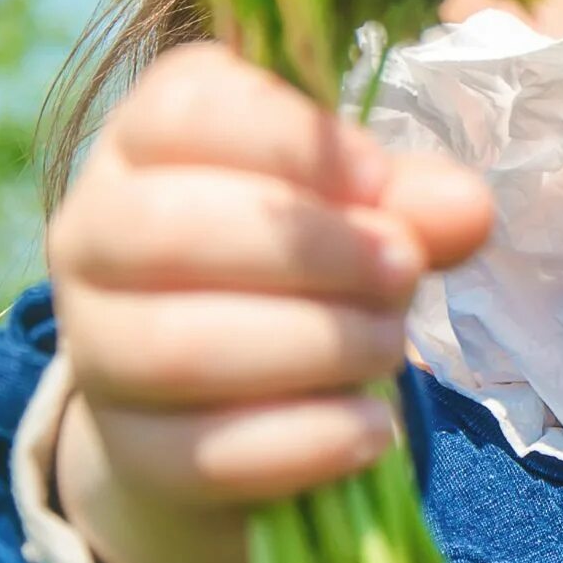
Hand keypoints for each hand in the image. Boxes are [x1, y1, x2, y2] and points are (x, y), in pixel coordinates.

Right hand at [48, 42, 493, 562]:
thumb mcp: (359, 207)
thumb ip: (409, 199)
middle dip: (309, 250)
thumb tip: (467, 206)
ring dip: (312, 345)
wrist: (234, 392)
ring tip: (390, 345)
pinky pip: (198, 452)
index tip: (373, 175)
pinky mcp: (128, 449)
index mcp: (149, 136)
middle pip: (168, 229)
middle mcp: (95, 229)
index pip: (184, 111)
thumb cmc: (304, 259)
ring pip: (178, 347)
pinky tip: (372, 428)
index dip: (285, 140)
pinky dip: (300, 441)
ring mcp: (95, 344)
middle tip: (403, 268)